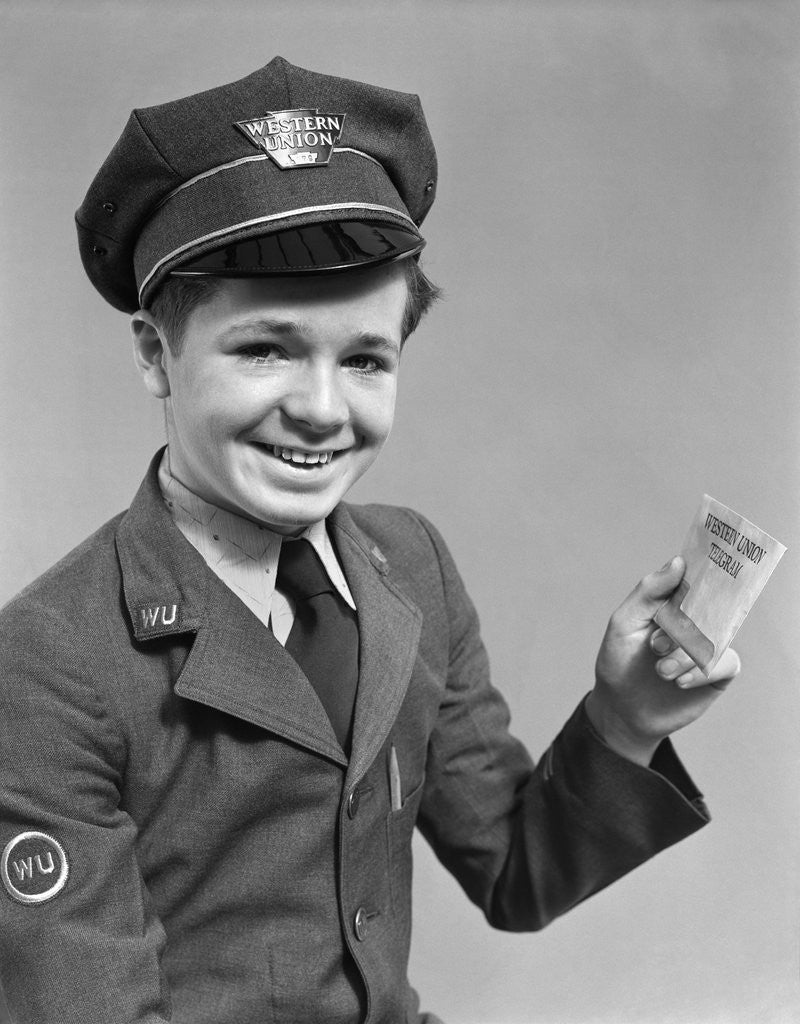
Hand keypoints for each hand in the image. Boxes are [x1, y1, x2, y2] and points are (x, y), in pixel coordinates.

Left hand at [586, 556, 740, 765]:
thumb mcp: (624, 623)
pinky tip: (678, 682)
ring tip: (660, 671)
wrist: (621, 710)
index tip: (697, 576)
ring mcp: (708, 645)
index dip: (701, 573)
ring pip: (716, 638)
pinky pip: (726, 663)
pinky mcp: (717, 673)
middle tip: (655, 646)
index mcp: (673, 603)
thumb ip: (649, 591)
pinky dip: (701, 672)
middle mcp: (695, 621)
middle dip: (683, 628)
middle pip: (711, 607)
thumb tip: (678, 562)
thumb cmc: (619, 661)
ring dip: (685, 656)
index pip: (696, 578)